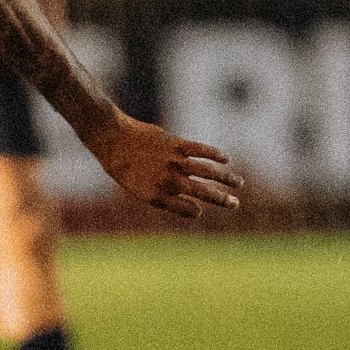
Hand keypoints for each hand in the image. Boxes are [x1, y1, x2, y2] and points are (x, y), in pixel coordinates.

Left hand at [86, 112, 242, 218]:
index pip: (187, 210)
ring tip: (238, 183)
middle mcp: (169, 181)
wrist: (111, 138)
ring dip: (226, 178)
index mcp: (157, 196)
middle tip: (235, 204)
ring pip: (208, 172)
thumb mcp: (135, 186)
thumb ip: (159, 194)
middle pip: (203, 193)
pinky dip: (215, 154)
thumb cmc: (120, 164)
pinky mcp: (176, 144)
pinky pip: (201, 150)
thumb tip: (178, 198)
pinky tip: (226, 159)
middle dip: (222, 200)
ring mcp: (174, 162)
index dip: (195, 211)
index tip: (199, 209)